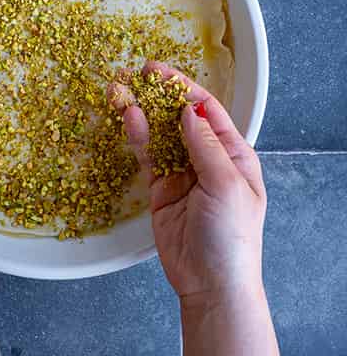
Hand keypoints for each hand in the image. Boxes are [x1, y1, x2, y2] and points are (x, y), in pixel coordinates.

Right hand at [114, 62, 266, 310]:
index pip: (208, 112)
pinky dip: (138, 139)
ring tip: (121, 92)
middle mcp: (208, 160)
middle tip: (137, 74)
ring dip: (143, 114)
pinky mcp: (161, 193)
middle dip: (160, 96)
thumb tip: (188, 112)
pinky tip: (128, 119)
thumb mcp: (226, 185)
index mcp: (234, 155)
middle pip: (181, 119)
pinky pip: (148, 160)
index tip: (161, 72)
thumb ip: (206, 147)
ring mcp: (182, 176)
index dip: (184, 89)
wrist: (211, 283)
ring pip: (161, 137)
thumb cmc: (231, 237)